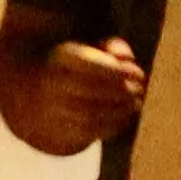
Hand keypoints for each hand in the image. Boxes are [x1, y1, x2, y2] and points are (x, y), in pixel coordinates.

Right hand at [19, 38, 151, 136]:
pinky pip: (91, 131)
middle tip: (139, 88)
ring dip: (120, 109)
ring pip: (91, 114)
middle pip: (90, 90)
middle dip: (120, 90)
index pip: (86, 63)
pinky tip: (127, 115)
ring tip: (136, 101)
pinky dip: (115, 124)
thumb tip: (126, 58)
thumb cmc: (78, 68)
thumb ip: (112, 48)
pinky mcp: (63, 131)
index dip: (113, 69)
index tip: (136, 72)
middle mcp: (53, 85)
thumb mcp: (92, 49)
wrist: (41, 96)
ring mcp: (56, 111)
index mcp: (60, 59)